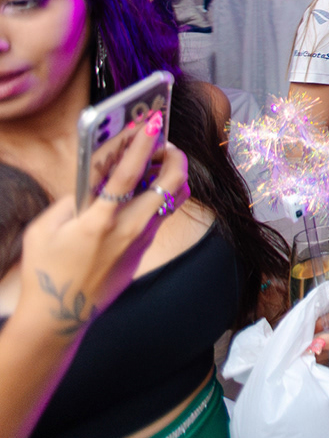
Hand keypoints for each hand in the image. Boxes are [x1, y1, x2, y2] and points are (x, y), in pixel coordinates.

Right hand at [17, 113, 187, 340]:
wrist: (60, 317)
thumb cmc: (46, 270)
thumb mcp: (44, 230)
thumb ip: (71, 199)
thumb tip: (96, 178)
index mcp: (99, 221)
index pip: (127, 173)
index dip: (142, 143)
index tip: (153, 120)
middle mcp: (128, 228)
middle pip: (171, 183)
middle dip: (174, 155)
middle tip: (163, 142)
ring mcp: (141, 239)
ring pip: (173, 197)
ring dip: (172, 174)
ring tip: (157, 161)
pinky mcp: (145, 249)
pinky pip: (161, 213)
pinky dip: (159, 194)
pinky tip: (145, 187)